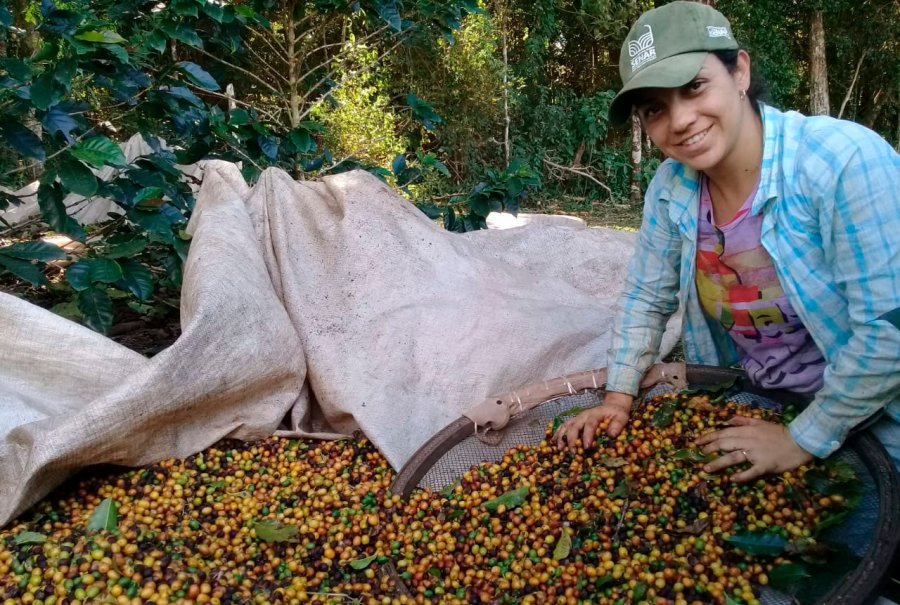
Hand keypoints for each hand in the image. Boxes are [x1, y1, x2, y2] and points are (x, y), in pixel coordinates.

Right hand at [554, 392, 633, 450]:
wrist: (612, 406)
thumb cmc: (617, 414)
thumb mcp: (622, 417)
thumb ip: (617, 425)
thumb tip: (612, 434)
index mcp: (595, 414)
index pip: (590, 425)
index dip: (587, 436)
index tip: (586, 447)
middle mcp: (583, 415)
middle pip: (574, 426)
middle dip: (572, 439)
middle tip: (573, 451)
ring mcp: (577, 418)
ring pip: (566, 426)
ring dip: (562, 437)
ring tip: (560, 448)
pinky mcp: (574, 421)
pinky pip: (563, 426)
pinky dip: (557, 434)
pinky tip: (554, 442)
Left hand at [695, 415, 813, 481]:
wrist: (800, 442)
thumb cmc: (779, 433)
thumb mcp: (760, 422)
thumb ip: (743, 420)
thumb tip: (728, 420)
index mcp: (747, 430)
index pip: (723, 433)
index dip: (709, 437)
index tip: (697, 442)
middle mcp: (748, 441)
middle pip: (725, 444)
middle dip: (710, 449)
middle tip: (699, 455)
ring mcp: (756, 454)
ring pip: (733, 458)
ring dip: (718, 463)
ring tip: (707, 469)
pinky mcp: (765, 465)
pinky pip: (751, 471)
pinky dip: (741, 476)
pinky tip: (732, 479)